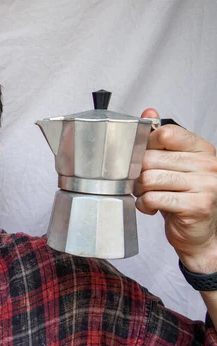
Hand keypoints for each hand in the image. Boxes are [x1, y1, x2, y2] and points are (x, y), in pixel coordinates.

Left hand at [134, 109, 216, 273]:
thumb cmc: (183, 198)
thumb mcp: (173, 165)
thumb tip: (149, 112)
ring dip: (139, 190)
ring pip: (150, 178)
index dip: (145, 146)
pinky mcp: (197, 205)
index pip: (165, 133)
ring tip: (145, 195)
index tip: (142, 158)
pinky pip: (154, 198)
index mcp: (202, 149)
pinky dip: (145, 204)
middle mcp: (208, 164)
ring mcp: (206, 184)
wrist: (199, 233)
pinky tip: (150, 207)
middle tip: (140, 184)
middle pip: (151, 158)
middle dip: (137, 173)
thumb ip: (162, 140)